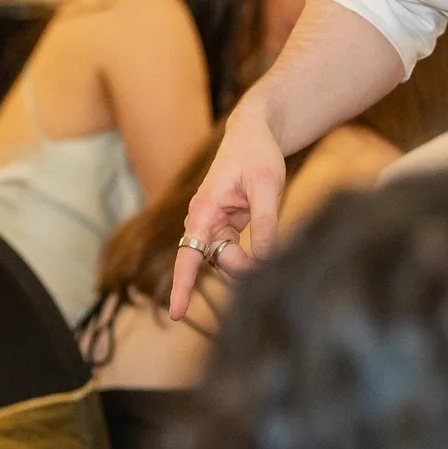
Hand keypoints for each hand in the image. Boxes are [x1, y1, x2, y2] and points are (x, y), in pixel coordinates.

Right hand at [169, 108, 286, 314]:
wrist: (254, 134)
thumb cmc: (257, 154)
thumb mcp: (267, 185)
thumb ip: (266, 223)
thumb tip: (265, 260)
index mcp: (204, 209)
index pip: (189, 256)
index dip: (182, 286)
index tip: (176, 314)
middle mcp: (203, 221)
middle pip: (216, 261)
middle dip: (241, 265)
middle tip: (271, 252)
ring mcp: (215, 225)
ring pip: (228, 258)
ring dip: (249, 257)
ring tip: (268, 227)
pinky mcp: (228, 227)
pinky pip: (238, 249)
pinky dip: (254, 251)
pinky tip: (267, 242)